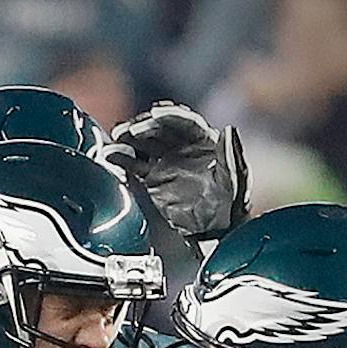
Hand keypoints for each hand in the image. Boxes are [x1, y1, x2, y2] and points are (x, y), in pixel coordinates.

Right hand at [105, 102, 249, 240]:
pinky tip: (110, 157)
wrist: (217, 233)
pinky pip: (134, 167)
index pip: (183, 122)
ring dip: (128, 141)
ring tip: (114, 140)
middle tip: (128, 129)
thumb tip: (229, 129)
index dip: (169, 115)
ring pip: (143, 145)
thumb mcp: (236, 180)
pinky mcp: (152, 180)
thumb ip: (230, 155)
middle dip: (142, 126)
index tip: (155, 114)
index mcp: (203, 141)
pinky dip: (121, 161)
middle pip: (158, 129)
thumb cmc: (232, 205)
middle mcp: (181, 148)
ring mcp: (165, 163)